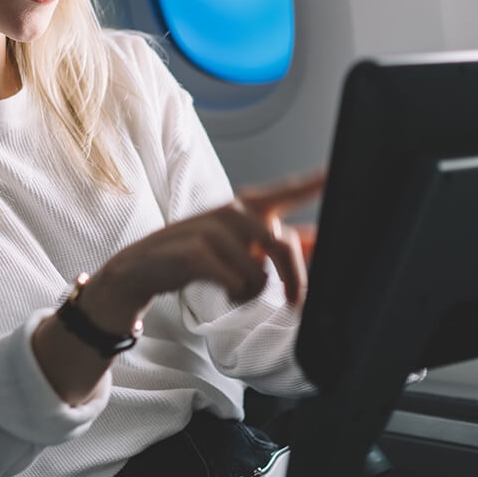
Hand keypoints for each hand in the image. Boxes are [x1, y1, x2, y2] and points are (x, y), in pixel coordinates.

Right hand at [80, 173, 325, 331]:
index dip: (314, 183)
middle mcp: (233, 211)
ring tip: (234, 289)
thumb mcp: (239, 244)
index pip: (288, 191)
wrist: (142, 267)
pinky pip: (237, 285)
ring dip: (251, 293)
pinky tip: (220, 290)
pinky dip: (234, 297)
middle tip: (295, 303)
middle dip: (295, 280)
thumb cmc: (197, 254)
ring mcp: (213, 229)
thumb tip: (320, 242)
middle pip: (284, 245)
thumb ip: (280, 243)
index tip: (335, 173)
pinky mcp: (198, 252)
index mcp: (248, 206)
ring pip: (260, 274)